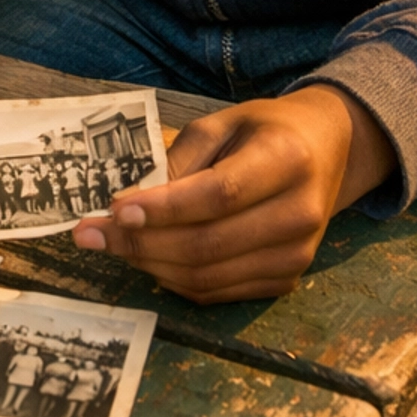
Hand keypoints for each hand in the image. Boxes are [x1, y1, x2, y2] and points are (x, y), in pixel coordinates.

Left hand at [71, 84, 396, 302]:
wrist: (326, 152)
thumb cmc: (265, 131)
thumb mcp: (221, 124)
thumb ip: (178, 160)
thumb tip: (126, 202)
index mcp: (286, 160)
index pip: (219, 195)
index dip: (164, 208)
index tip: (114, 208)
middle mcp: (298, 213)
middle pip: (208, 244)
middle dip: (140, 242)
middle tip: (90, 233)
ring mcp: (296, 254)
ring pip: (208, 276)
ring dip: (150, 263)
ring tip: (113, 243)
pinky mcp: (286, 279)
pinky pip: (218, 291)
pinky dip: (174, 279)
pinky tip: (149, 257)